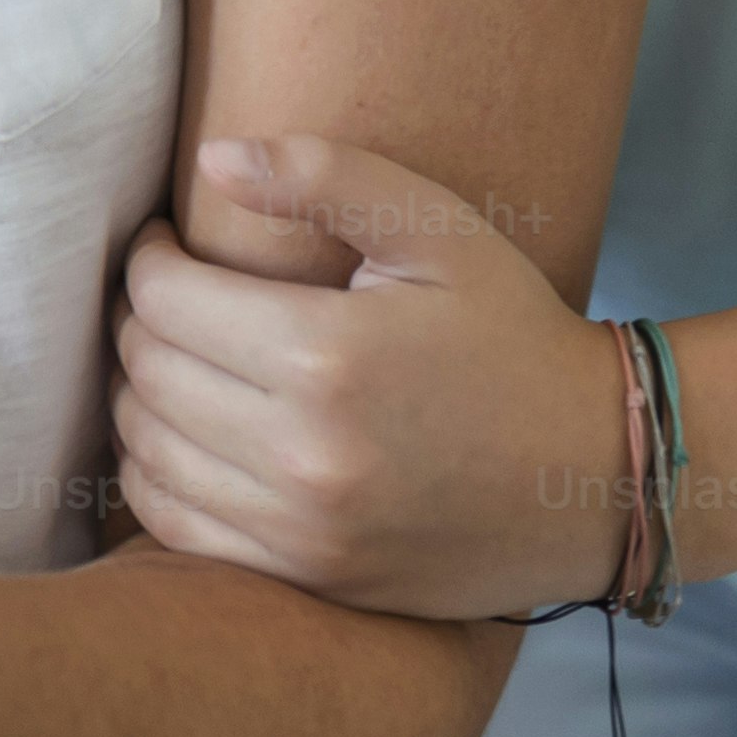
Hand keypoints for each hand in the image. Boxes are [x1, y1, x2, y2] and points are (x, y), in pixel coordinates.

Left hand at [111, 135, 637, 621]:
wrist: (599, 475)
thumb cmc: (513, 335)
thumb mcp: (438, 231)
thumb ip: (323, 176)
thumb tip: (211, 158)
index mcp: (327, 355)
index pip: (164, 300)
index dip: (146, 261)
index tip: (163, 244)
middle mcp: (304, 453)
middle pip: (148, 374)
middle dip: (137, 322)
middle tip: (166, 296)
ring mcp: (305, 530)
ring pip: (148, 453)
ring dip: (136, 397)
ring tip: (169, 359)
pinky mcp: (311, 578)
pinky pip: (177, 529)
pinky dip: (154, 477)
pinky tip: (178, 437)